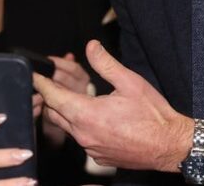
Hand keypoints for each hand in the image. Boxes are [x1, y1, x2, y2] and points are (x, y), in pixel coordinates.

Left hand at [34, 40, 192, 171]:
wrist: (170, 145)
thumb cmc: (153, 116)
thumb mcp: (129, 81)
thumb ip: (105, 63)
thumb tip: (91, 47)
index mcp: (87, 114)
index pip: (53, 96)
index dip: (41, 84)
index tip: (34, 75)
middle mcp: (84, 134)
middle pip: (54, 113)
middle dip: (51, 97)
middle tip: (54, 83)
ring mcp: (90, 148)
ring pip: (67, 127)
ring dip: (66, 112)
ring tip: (76, 98)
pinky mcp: (98, 157)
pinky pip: (82, 139)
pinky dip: (82, 127)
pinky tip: (95, 118)